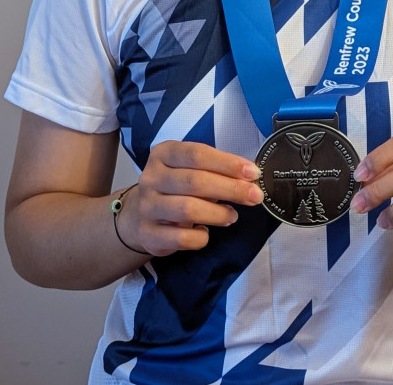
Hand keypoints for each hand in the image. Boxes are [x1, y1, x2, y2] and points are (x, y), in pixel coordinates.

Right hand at [118, 141, 263, 253]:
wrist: (138, 216)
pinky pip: (181, 238)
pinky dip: (200, 237)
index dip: (228, 163)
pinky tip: (205, 232)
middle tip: (254, 196)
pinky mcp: (148, 234)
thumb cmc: (174, 187)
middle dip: (231, 189)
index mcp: (163, 153)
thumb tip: (249, 178)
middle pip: (195, 181)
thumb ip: (215, 170)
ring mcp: (147, 206)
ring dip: (218, 213)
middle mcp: (151, 177)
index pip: (198, 154)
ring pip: (188, 209)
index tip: (252, 172)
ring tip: (232, 216)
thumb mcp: (189, 169)